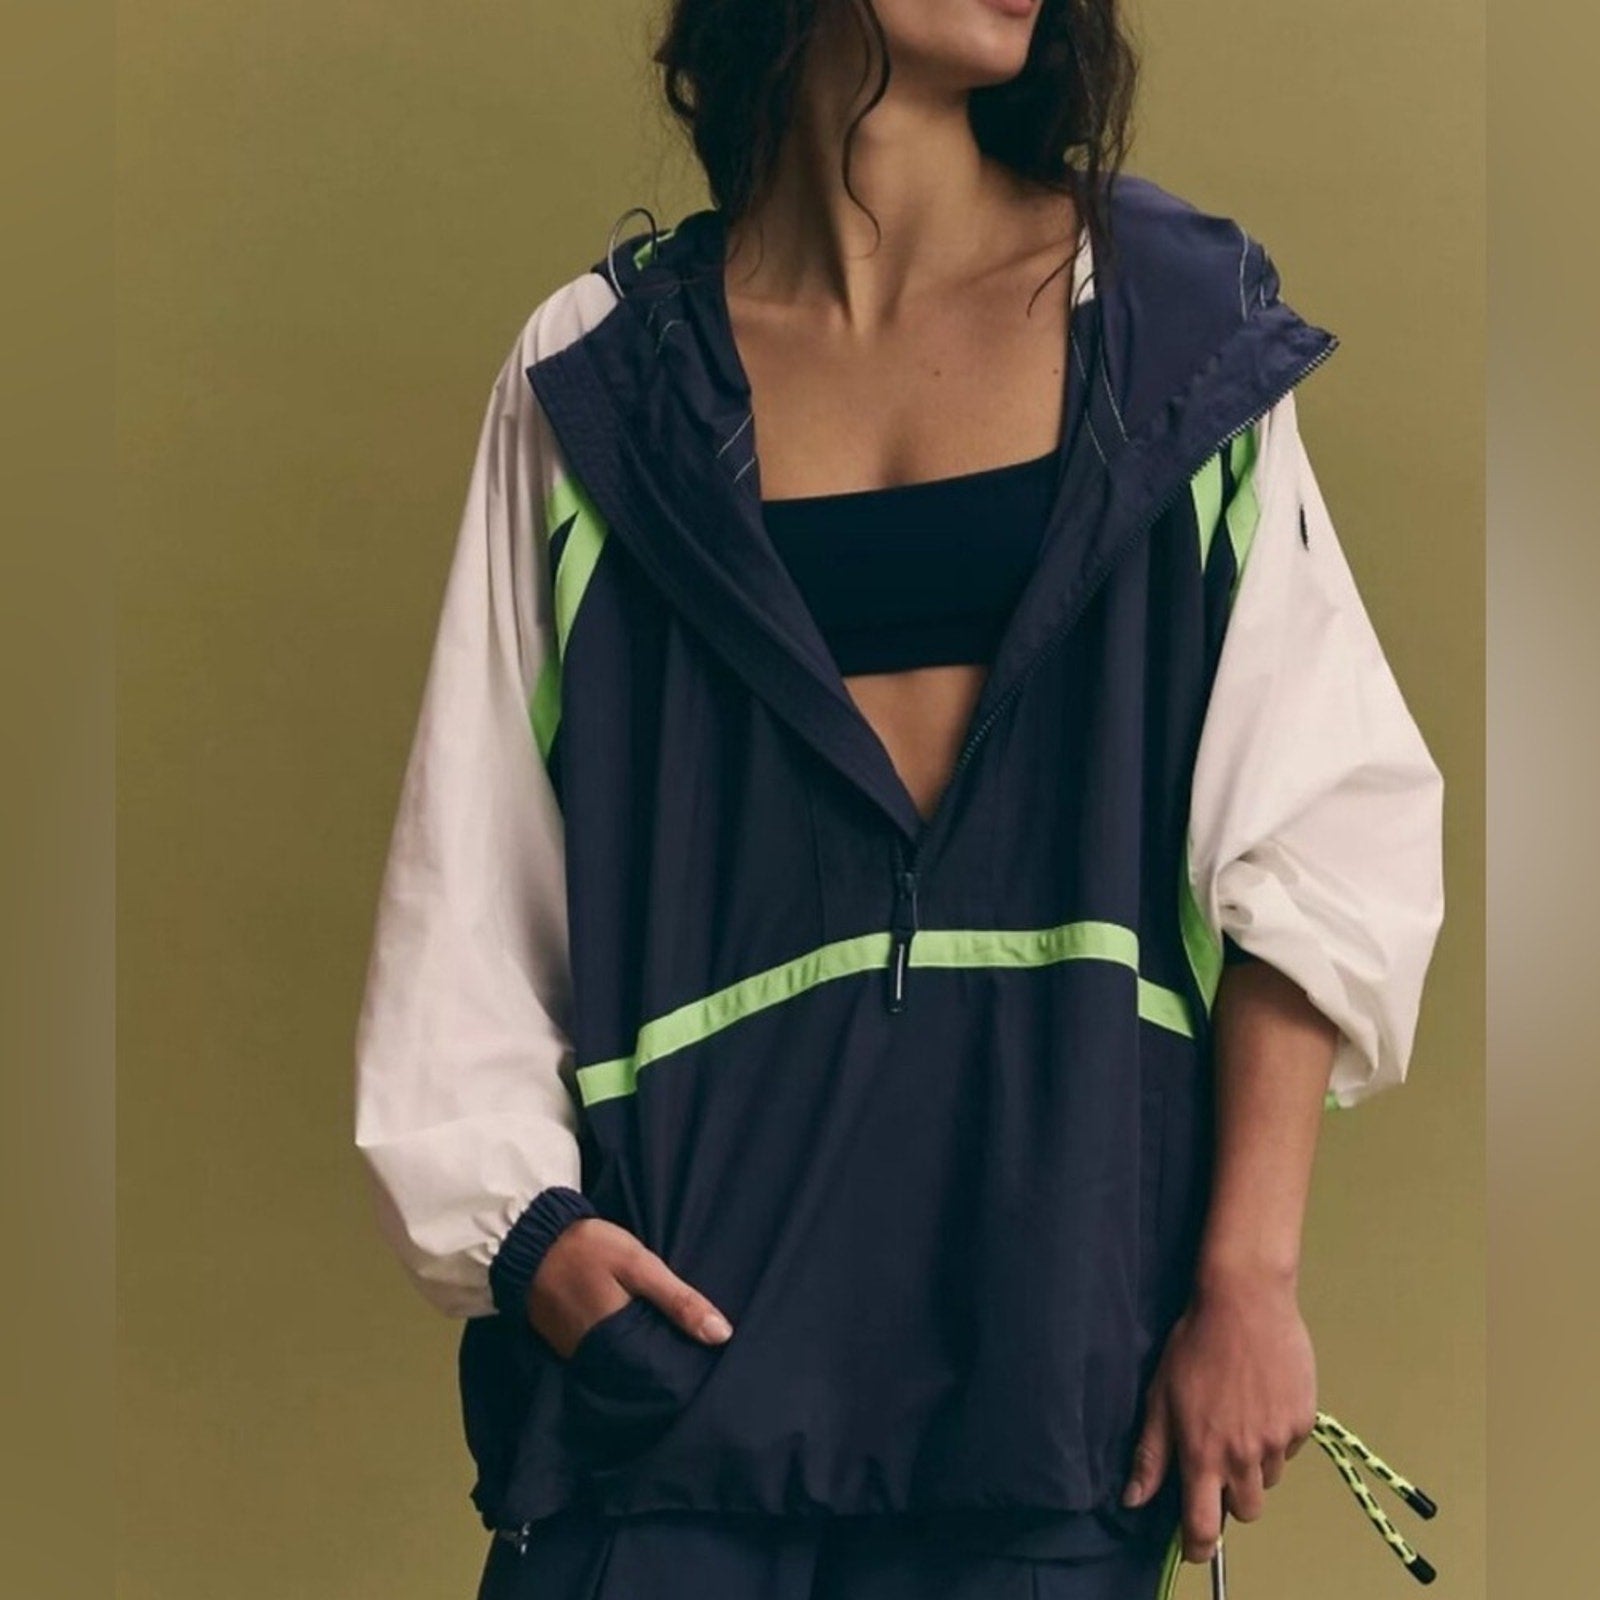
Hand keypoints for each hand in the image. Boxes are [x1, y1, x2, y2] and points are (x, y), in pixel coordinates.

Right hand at [525, 1216, 734, 1359]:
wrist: (531, 1240)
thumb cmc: (589, 1249)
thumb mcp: (639, 1265)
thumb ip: (678, 1300)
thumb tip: (722, 1335)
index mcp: (616, 1344)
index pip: (658, 1377)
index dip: (682, 1372)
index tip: (705, 1365)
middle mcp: (595, 1359)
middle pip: (639, 1377)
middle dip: (664, 1367)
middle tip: (695, 1355)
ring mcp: (577, 1354)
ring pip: (620, 1367)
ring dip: (642, 1359)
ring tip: (672, 1345)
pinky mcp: (566, 1344)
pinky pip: (601, 1356)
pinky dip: (620, 1350)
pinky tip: (638, 1334)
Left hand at [1120, 1263, 1316, 1562]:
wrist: (1244, 1302)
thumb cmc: (1194, 1345)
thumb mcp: (1160, 1396)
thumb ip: (1150, 1454)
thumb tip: (1133, 1499)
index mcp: (1203, 1454)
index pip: (1204, 1526)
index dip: (1199, 1546)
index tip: (1196, 1546)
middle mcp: (1243, 1457)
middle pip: (1245, 1510)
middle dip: (1231, 1496)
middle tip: (1219, 1460)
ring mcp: (1277, 1441)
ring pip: (1268, 1479)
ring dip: (1254, 1464)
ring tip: (1239, 1419)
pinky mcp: (1303, 1423)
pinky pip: (1289, 1450)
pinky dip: (1276, 1437)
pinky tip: (1261, 1401)